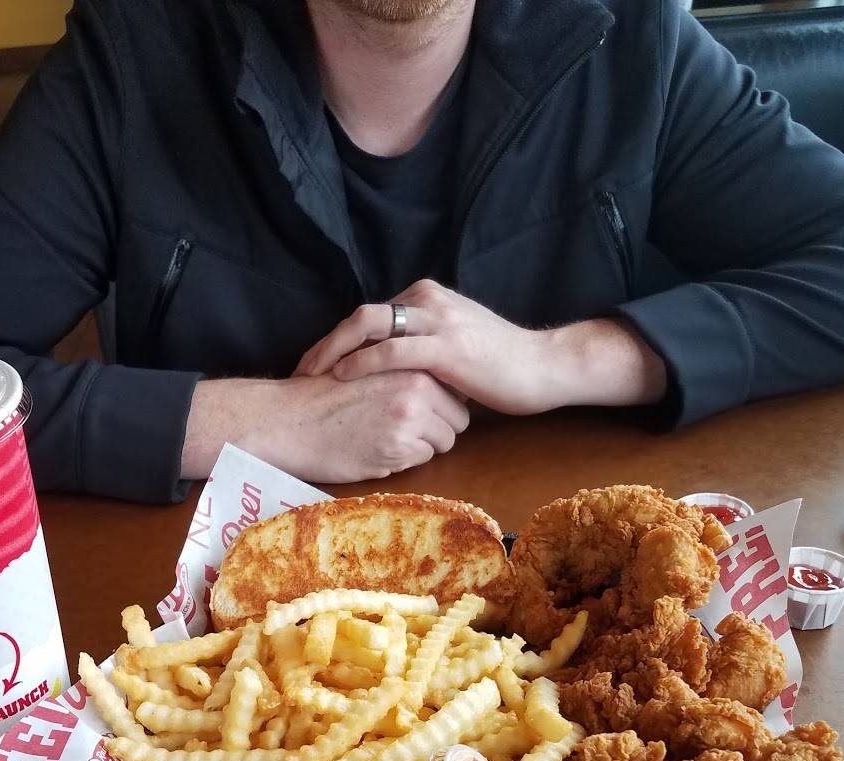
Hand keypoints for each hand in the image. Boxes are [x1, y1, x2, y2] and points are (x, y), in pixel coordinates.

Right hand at [182, 371, 469, 483]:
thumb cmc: (326, 395)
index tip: (420, 412)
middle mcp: (417, 385)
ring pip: (444, 442)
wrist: (290, 419)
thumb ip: (406, 370)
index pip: (456, 389)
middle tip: (405, 431)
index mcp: (411, 360)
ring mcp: (411, 417)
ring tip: (389, 439)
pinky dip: (406, 460)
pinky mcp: (399, 446)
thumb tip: (442, 386)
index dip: (441, 405)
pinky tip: (378, 450)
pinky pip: (423, 460)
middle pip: (458, 419)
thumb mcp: (371, 366)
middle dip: (439, 428)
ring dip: (424, 446)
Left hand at [295, 280, 666, 413]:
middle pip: (360, 316)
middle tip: (299, 371)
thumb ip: (424, 350)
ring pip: (369, 326)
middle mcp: (427, 300)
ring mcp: (436, 320)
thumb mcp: (456, 350)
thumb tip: (396, 372)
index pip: (371, 315)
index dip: (338, 339)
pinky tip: (341, 378)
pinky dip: (361, 363)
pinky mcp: (444, 346)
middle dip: (325, 343)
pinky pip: (391, 350)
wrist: (544, 368)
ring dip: (334, 351)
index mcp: (427, 298)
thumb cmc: (503, 367)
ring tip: (310, 376)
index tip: (316, 366)